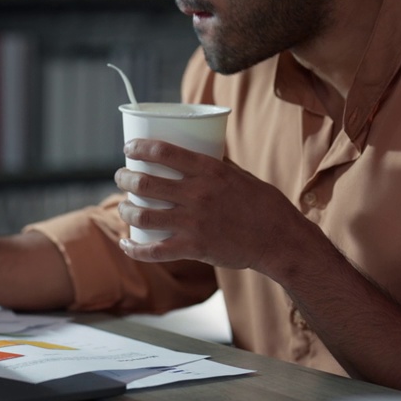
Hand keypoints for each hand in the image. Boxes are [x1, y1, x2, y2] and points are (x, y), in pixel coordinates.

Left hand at [114, 138, 303, 276]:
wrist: (280, 239)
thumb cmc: (264, 204)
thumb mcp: (240, 175)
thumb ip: (216, 165)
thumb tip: (196, 151)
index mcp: (210, 171)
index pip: (164, 152)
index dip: (140, 148)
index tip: (129, 149)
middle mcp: (198, 194)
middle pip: (145, 183)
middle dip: (124, 178)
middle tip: (120, 177)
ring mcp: (194, 222)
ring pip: (143, 216)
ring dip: (125, 210)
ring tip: (122, 207)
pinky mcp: (194, 248)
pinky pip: (155, 251)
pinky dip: (134, 249)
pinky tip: (125, 244)